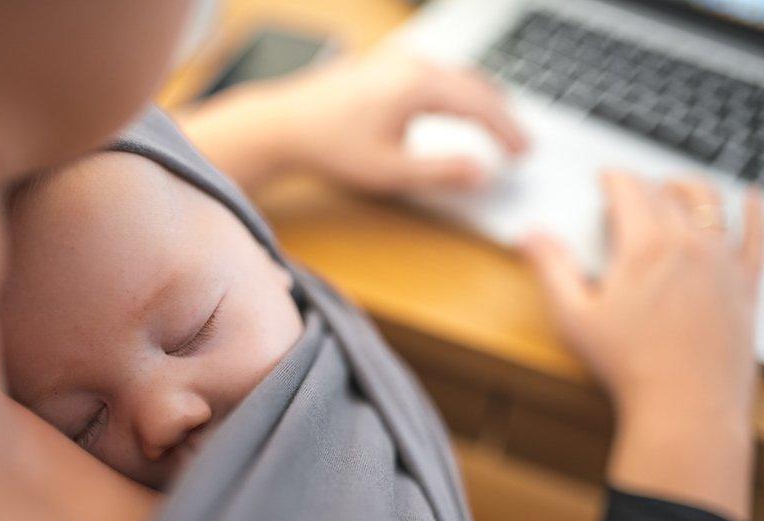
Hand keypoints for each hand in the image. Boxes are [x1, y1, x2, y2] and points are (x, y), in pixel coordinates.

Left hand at [177, 48, 526, 192]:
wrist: (281, 125)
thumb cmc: (329, 147)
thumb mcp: (390, 171)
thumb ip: (441, 173)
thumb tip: (482, 174)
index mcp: (419, 85)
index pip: (480, 106)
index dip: (507, 131)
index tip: (524, 152)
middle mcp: (412, 64)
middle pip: (474, 85)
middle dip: (500, 115)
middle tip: (520, 143)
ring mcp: (396, 61)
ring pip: (455, 76)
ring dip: (480, 100)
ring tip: (496, 126)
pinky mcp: (383, 65)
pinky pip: (435, 74)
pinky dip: (456, 92)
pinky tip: (454, 107)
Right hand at [523, 171, 761, 520]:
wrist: (685, 408)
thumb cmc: (628, 366)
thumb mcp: (574, 317)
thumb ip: (552, 269)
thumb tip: (531, 235)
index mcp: (646, 247)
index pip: (630, 190)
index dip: (613, 177)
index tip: (605, 177)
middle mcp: (690, 244)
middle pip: (668, 193)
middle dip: (646, 184)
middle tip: (631, 190)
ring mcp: (724, 262)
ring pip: (712, 203)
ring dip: (691, 187)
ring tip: (677, 187)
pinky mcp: (746, 284)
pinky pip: (758, 234)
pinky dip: (754, 210)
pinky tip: (750, 200)